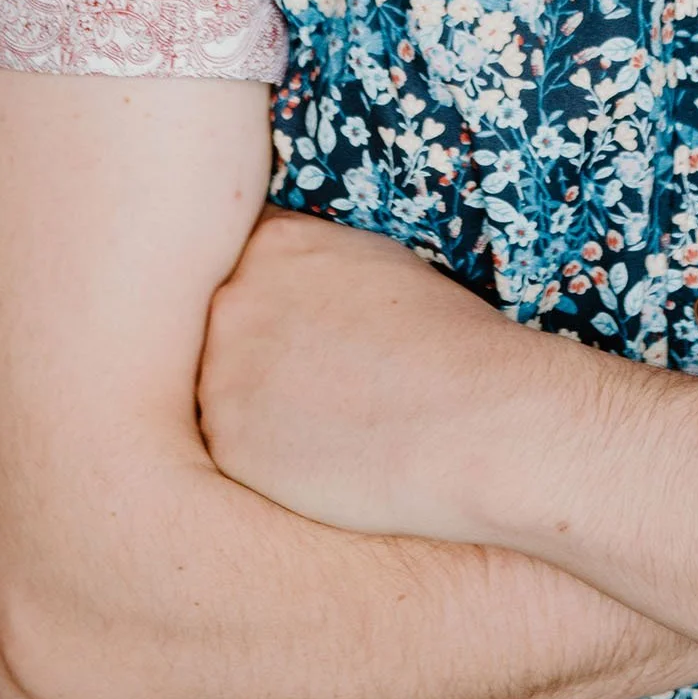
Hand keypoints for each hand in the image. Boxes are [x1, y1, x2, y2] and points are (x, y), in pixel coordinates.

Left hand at [198, 210, 539, 539]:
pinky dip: (267, 455)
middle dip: (265, 349)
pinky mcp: (227, 444)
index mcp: (275, 243)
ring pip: (224, 387)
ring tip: (332, 418)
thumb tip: (288, 279)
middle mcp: (234, 299)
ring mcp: (222, 372)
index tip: (318, 329)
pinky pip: (233, 445)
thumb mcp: (377, 262)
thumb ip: (313, 263)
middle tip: (327, 378)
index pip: (250, 264)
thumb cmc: (446, 341)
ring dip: (259, 403)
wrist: (475, 421)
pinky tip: (323, 454)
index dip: (285, 301)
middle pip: (230, 324)